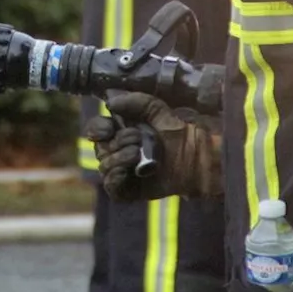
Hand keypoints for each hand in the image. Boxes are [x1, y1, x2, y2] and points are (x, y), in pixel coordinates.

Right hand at [82, 92, 221, 202]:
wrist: (195, 158)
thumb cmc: (178, 133)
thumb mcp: (158, 110)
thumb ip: (136, 102)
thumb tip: (110, 102)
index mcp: (120, 132)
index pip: (96, 130)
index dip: (98, 129)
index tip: (109, 127)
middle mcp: (117, 151)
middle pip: (100, 149)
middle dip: (117, 142)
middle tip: (138, 139)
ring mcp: (122, 171)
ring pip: (104, 167)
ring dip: (119, 158)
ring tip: (138, 154)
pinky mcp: (129, 190)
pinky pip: (111, 187)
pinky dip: (114, 179)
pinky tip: (126, 171)